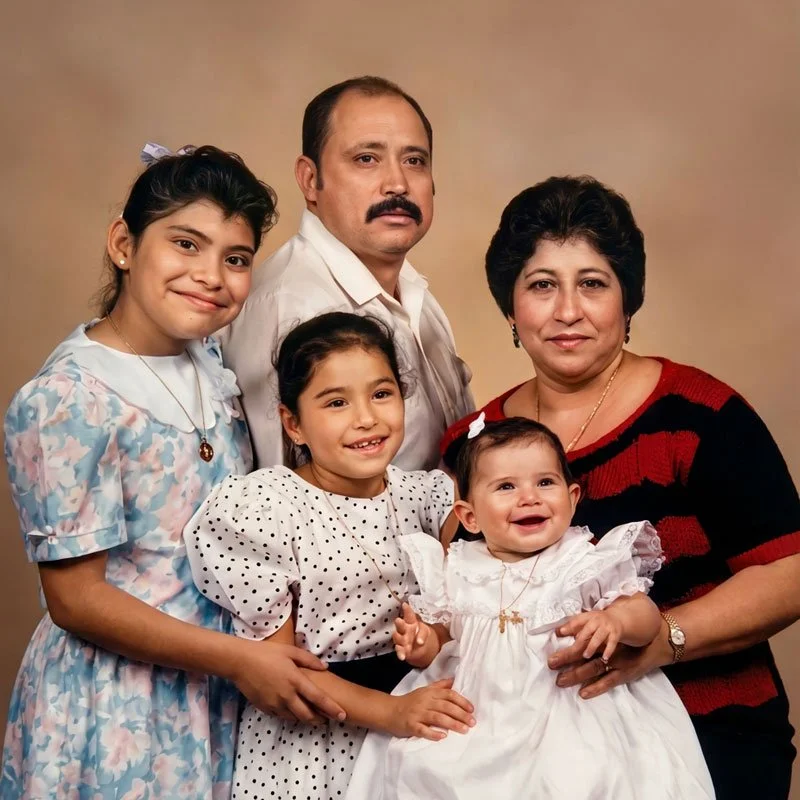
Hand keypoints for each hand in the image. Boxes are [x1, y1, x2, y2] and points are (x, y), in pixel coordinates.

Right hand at [233, 639, 346, 723]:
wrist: (240, 662)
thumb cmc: (267, 653)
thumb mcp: (290, 651)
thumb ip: (309, 660)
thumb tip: (325, 668)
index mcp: (295, 680)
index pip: (318, 698)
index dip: (332, 708)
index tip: (342, 715)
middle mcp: (286, 695)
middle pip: (307, 715)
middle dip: (320, 719)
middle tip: (327, 719)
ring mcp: (275, 704)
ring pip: (294, 718)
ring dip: (305, 719)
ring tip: (312, 717)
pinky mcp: (265, 708)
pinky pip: (281, 716)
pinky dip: (290, 715)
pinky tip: (293, 711)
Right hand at [389, 678, 475, 740]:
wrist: (389, 710)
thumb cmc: (409, 701)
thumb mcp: (424, 690)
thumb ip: (439, 686)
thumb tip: (454, 680)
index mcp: (429, 693)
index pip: (448, 694)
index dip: (461, 701)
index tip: (472, 709)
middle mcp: (425, 702)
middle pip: (445, 706)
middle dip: (461, 714)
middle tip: (472, 722)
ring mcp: (417, 714)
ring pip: (437, 718)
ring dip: (452, 724)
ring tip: (464, 730)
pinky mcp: (411, 725)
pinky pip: (423, 730)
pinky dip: (433, 733)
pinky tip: (443, 737)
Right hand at [393, 603, 438, 667]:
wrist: (420, 649)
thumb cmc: (422, 635)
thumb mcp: (430, 629)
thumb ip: (438, 627)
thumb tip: (449, 625)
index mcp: (412, 622)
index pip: (409, 614)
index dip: (407, 609)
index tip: (405, 605)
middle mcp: (405, 629)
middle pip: (401, 624)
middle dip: (400, 623)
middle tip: (399, 621)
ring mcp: (402, 639)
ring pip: (397, 636)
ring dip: (399, 638)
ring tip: (403, 640)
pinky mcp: (402, 649)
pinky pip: (399, 650)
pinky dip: (400, 653)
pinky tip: (403, 655)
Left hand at [548, 619, 672, 699]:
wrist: (654, 644)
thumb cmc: (627, 638)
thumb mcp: (610, 634)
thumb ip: (593, 635)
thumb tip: (570, 635)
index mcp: (602, 639)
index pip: (580, 644)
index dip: (566, 650)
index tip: (551, 655)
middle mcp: (607, 651)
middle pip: (583, 657)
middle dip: (566, 661)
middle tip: (551, 665)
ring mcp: (616, 664)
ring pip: (592, 670)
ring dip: (576, 675)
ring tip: (560, 681)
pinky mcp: (624, 675)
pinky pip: (608, 682)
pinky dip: (595, 688)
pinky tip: (583, 694)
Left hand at [555, 609, 623, 662]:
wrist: (617, 618)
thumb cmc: (597, 622)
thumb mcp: (586, 620)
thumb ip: (574, 627)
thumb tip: (558, 632)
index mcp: (588, 617)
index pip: (577, 621)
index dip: (568, 626)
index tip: (559, 632)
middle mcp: (597, 621)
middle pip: (586, 631)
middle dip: (579, 642)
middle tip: (571, 651)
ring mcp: (606, 628)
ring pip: (598, 637)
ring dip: (591, 646)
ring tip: (586, 655)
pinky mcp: (615, 634)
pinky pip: (612, 643)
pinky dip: (608, 651)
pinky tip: (604, 658)